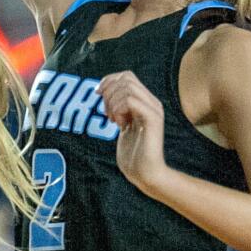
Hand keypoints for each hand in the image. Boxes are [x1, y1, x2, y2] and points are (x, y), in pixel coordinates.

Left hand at [99, 71, 169, 196]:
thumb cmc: (133, 153)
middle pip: (126, 79)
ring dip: (113, 102)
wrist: (145, 174)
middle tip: (106, 112)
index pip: (126, 76)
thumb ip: (118, 107)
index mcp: (146, 102)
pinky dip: (118, 109)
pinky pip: (131, 101)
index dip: (108, 80)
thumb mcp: (122, 124)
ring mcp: (154, 110)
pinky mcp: (152, 120)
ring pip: (127, 88)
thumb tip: (103, 90)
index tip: (97, 94)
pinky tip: (119, 124)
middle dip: (108, 92)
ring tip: (113, 120)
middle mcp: (152, 102)